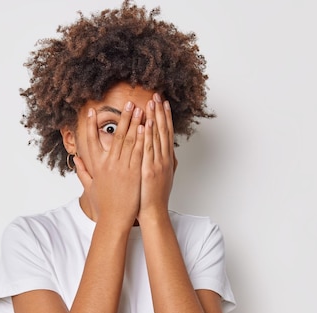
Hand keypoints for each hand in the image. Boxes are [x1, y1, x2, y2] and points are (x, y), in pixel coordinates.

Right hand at [74, 102, 144, 228]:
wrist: (115, 220)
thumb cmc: (104, 205)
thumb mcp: (90, 187)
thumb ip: (83, 171)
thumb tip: (76, 159)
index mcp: (98, 166)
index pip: (91, 141)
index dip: (91, 125)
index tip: (92, 111)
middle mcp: (109, 164)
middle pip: (116, 136)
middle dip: (122, 118)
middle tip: (128, 103)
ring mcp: (122, 168)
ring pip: (129, 141)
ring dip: (134, 124)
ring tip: (140, 109)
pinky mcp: (134, 173)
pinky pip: (139, 152)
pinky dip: (142, 138)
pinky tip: (146, 127)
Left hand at [137, 94, 176, 223]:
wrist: (153, 212)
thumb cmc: (153, 197)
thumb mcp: (163, 177)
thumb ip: (165, 163)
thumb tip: (170, 153)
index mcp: (166, 159)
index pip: (167, 133)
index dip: (165, 117)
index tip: (163, 103)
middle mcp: (164, 159)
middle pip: (164, 131)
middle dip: (161, 112)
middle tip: (158, 95)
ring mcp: (158, 164)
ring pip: (157, 137)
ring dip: (155, 119)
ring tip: (153, 103)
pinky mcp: (150, 171)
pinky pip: (148, 150)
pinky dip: (148, 136)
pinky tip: (147, 123)